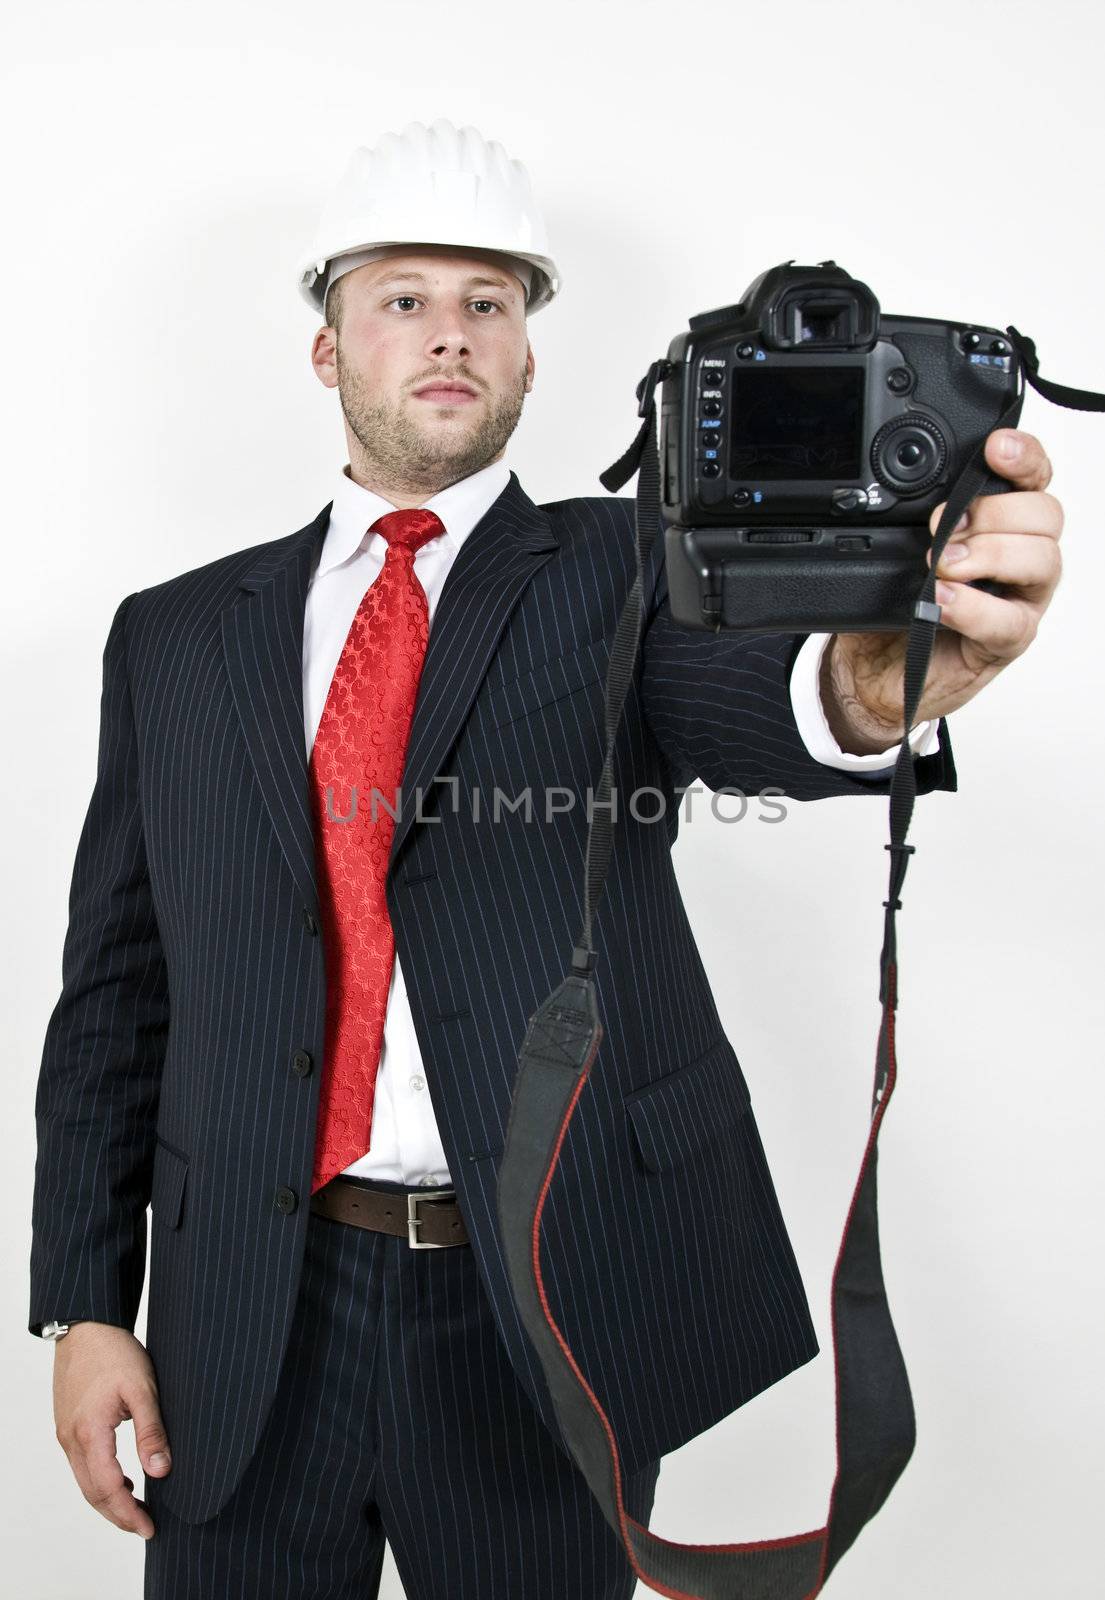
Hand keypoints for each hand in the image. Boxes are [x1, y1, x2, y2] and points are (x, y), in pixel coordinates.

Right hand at [52, 1321, 171, 1539]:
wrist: (86, 1326)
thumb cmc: (114, 1352)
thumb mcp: (143, 1388)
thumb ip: (151, 1430)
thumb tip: (161, 1470)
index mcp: (90, 1432)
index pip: (108, 1488)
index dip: (128, 1513)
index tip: (149, 1527)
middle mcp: (72, 1439)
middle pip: (92, 1493)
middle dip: (118, 1515)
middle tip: (145, 1527)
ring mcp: (66, 1433)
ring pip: (85, 1481)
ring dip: (108, 1500)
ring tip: (136, 1509)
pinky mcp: (68, 1425)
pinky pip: (82, 1465)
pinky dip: (100, 1480)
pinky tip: (123, 1479)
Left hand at [823, 428, 1063, 752]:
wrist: (874, 669)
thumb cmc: (894, 603)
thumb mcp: (895, 548)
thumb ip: (909, 517)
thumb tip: (898, 490)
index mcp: (1001, 521)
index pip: (1032, 477)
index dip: (1024, 457)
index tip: (996, 448)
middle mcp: (1021, 555)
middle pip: (1046, 514)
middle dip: (995, 511)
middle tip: (940, 525)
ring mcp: (1019, 599)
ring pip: (1042, 560)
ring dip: (990, 555)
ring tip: (942, 565)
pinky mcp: (1007, 640)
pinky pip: (1009, 620)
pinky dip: (974, 607)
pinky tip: (944, 599)